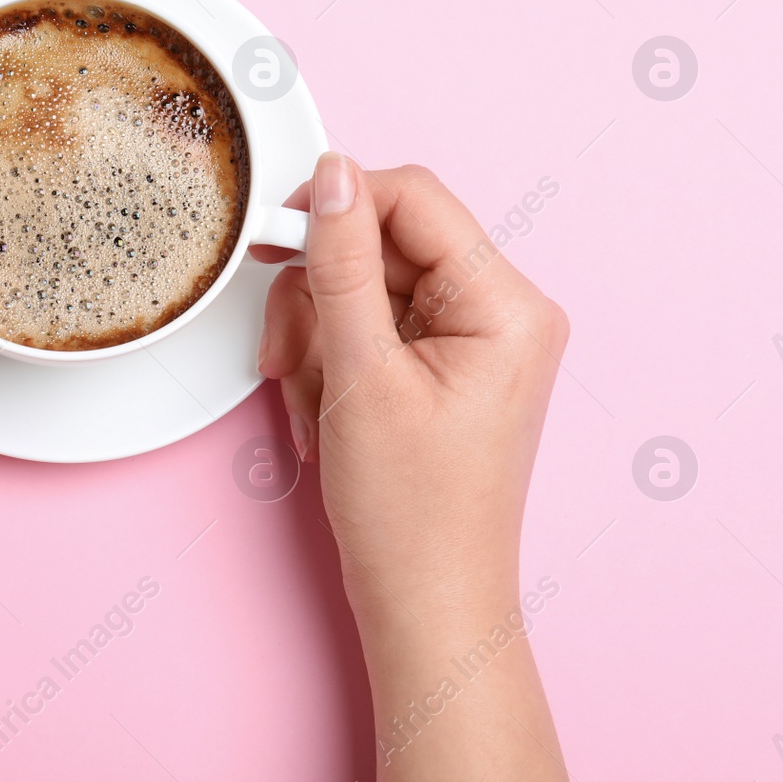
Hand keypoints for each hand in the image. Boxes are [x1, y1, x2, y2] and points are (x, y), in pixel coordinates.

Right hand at [257, 154, 573, 781]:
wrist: (426, 605)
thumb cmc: (413, 514)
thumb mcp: (360, 374)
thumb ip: (342, 264)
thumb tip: (331, 176)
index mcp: (508, 305)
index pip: (414, 200)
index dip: (335, 208)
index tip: (275, 238)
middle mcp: (503, 312)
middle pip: (384, 244)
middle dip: (320, 296)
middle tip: (287, 352)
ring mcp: (474, 340)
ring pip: (366, 286)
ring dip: (317, 335)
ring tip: (309, 398)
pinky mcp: (443, 365)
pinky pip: (372, 326)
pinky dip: (332, 360)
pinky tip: (322, 410)